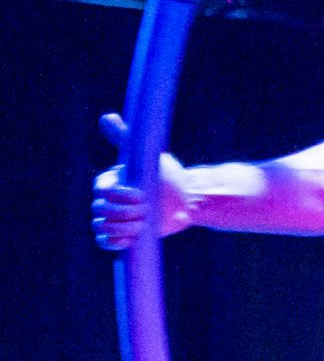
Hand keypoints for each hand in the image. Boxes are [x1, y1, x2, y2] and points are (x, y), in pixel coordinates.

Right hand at [92, 113, 192, 250]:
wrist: (186, 198)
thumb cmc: (166, 175)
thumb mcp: (147, 155)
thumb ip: (125, 136)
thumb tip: (105, 117)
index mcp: (111, 182)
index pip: (102, 191)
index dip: (120, 196)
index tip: (141, 195)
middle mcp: (108, 200)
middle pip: (100, 211)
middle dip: (123, 213)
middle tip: (147, 210)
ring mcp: (113, 218)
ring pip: (101, 227)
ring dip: (121, 228)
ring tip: (143, 224)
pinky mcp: (121, 234)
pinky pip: (104, 242)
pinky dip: (114, 242)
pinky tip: (130, 238)